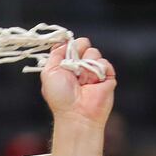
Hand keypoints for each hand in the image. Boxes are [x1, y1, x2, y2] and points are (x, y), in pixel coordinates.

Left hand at [40, 37, 114, 155]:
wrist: (77, 114)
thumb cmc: (61, 97)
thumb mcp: (49, 72)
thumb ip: (55, 55)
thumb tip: (63, 42)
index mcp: (66, 65)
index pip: (70, 45)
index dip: (69, 45)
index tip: (67, 49)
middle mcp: (80, 66)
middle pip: (83, 44)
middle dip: (78, 52)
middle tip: (73, 67)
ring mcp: (93, 70)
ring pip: (93, 52)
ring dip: (86, 65)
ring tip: (83, 80)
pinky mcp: (106, 76)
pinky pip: (104, 63)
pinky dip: (98, 70)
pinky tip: (93, 82)